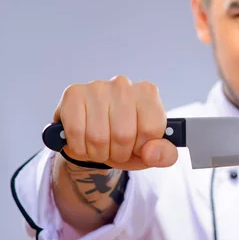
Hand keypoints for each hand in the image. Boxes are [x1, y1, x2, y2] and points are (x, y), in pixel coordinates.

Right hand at [52, 75, 177, 170]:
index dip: (142, 147)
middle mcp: (124, 85)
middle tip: (115, 149)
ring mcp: (97, 87)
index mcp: (148, 93)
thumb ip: (164, 154)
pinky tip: (83, 141)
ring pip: (98, 137)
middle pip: (123, 135)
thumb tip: (151, 153)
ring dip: (97, 153)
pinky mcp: (73, 94)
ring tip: (99, 146)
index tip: (136, 145)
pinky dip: (79, 148)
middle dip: (118, 153)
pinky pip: (76, 133)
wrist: (93, 136)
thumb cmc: (127, 140)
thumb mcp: (151, 151)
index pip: (151, 130)